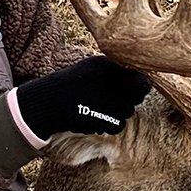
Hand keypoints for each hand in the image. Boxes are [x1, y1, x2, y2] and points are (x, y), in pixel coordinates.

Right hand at [14, 56, 150, 138]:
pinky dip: (109, 125)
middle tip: (107, 101)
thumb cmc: (69, 86)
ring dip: (117, 113)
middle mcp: (110, 79)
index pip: (140, 77)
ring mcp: (108, 99)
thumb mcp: (91, 69)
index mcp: (106, 64)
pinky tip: (94, 119)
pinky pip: (118, 125)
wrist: (47, 102)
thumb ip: (114, 72)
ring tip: (97, 109)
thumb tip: (143, 82)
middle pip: (136, 95)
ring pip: (128, 111)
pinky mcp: (104, 118)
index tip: (130, 91)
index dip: (138, 85)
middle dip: (127, 100)